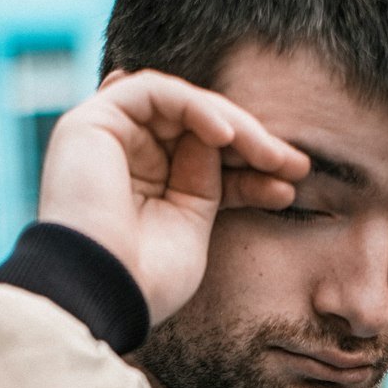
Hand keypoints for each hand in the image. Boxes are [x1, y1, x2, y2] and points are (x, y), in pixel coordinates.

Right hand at [37, 70, 309, 324]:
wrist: (103, 294)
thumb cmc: (145, 280)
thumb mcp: (193, 225)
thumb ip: (210, 182)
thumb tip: (236, 144)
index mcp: (144, 191)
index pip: (205, 163)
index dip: (251, 169)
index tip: (290, 185)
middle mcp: (123, 160)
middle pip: (196, 131)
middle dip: (251, 144)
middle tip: (297, 164)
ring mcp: (105, 138)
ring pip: (181, 107)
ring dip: (233, 125)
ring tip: (270, 154)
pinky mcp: (90, 122)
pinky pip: (154, 93)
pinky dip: (195, 107)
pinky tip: (227, 137)